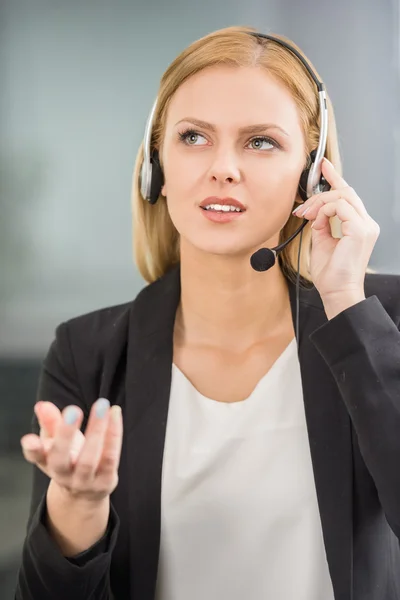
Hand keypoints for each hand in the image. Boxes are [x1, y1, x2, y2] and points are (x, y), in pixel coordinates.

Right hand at [20, 398, 122, 502]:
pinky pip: (110, 457)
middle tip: (73, 410)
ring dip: (96, 430)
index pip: (36, 456)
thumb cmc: (69, 459)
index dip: (32, 449)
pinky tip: (115, 412)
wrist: (86, 493)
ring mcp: (84, 481)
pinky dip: (113, 433)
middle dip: (66, 434)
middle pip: (61, 459)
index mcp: (47, 462)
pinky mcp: (105, 481)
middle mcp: (63, 476)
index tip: (30, 439)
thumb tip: (42, 405)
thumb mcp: (56, 441)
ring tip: (101, 405)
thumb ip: (50, 422)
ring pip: (88, 459)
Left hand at [293, 158, 379, 303]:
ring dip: (319, 203)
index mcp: (359, 226)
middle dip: (321, 192)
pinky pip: (339, 206)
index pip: (348, 195)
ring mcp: (366, 226)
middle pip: (346, 192)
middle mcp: (366, 223)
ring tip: (306, 216)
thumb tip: (315, 213)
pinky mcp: (360, 229)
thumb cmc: (331, 274)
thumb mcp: (322, 241)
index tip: (324, 166)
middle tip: (303, 206)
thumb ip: (321, 224)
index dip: (336, 178)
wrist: (336, 291)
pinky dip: (323, 211)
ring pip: (342, 196)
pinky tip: (315, 222)